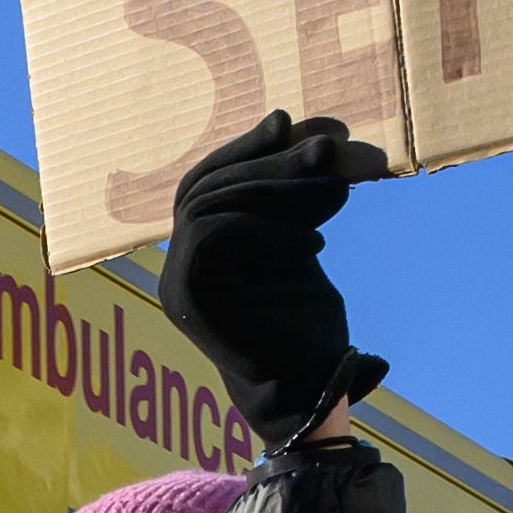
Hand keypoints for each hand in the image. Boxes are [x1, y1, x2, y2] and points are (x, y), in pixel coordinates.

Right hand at [150, 114, 391, 448]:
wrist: (311, 390)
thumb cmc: (307, 325)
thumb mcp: (299, 243)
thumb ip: (287, 198)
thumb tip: (295, 126)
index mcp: (197, 253)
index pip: (204, 182)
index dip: (244, 148)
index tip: (289, 123)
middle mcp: (176, 266)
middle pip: (206, 187)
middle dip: (270, 162)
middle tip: (328, 150)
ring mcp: (177, 284)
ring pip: (211, 205)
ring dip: (279, 190)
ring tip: (335, 196)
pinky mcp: (188, 299)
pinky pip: (215, 234)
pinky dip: (268, 229)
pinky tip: (314, 245)